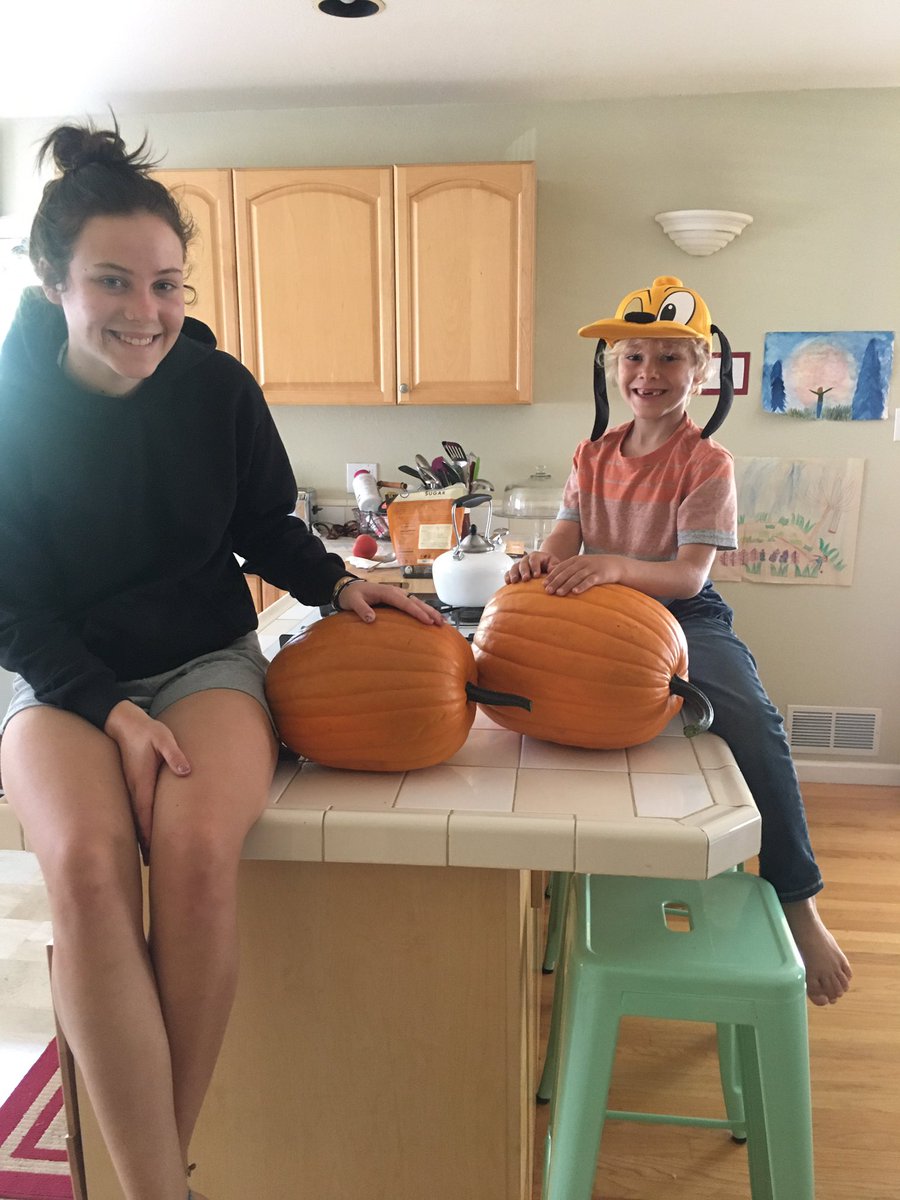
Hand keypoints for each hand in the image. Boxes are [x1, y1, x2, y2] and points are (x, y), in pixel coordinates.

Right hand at [103, 700, 190, 862]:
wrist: (121, 723)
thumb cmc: (145, 731)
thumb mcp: (162, 738)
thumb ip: (174, 754)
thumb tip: (185, 771)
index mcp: (142, 782)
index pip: (145, 815)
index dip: (149, 835)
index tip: (152, 855)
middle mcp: (133, 789)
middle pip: (138, 822)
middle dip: (144, 843)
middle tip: (151, 866)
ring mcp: (130, 788)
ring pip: (135, 818)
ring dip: (140, 835)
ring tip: (148, 857)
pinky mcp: (131, 784)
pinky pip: (134, 808)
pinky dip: (138, 823)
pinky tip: (143, 832)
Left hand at [336, 580, 442, 624]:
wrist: (348, 588)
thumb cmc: (351, 596)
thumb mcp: (353, 602)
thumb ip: (361, 609)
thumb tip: (371, 619)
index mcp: (387, 592)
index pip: (405, 603)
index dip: (417, 612)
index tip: (427, 621)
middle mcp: (395, 592)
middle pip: (416, 602)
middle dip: (430, 612)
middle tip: (442, 623)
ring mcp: (397, 595)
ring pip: (417, 602)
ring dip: (430, 611)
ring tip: (442, 622)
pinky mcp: (397, 599)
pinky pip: (413, 604)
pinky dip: (424, 610)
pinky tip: (430, 618)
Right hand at [505, 550, 557, 583]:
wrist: (543, 565)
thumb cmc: (550, 565)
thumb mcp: (554, 563)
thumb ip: (554, 566)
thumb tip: (553, 571)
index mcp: (536, 556)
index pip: (534, 560)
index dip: (535, 567)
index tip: (536, 575)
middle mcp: (526, 559)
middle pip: (523, 563)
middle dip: (524, 571)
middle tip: (526, 578)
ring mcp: (519, 565)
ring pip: (514, 567)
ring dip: (513, 574)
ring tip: (514, 581)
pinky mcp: (514, 571)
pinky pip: (508, 572)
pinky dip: (507, 577)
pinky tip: (508, 583)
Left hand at [543, 554, 620, 595]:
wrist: (616, 564)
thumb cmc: (595, 567)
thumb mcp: (581, 564)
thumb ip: (569, 569)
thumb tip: (554, 576)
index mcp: (576, 560)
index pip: (560, 567)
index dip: (551, 576)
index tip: (543, 584)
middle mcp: (582, 563)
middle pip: (566, 573)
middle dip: (556, 582)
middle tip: (547, 591)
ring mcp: (591, 568)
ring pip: (576, 577)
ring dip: (566, 585)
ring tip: (558, 593)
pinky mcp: (600, 575)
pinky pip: (589, 581)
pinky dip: (582, 586)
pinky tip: (575, 592)